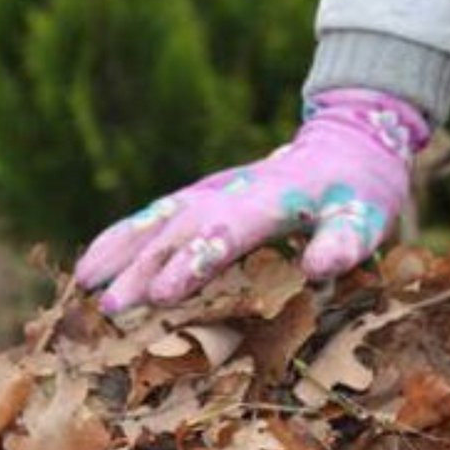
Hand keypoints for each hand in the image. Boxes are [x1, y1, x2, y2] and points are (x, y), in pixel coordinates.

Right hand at [75, 89, 428, 313]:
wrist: (344, 142)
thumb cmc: (357, 191)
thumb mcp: (365, 216)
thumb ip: (344, 241)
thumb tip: (322, 267)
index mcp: (272, 199)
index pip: (227, 232)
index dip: (193, 263)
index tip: (160, 294)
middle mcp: (230, 192)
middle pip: (181, 230)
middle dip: (142, 268)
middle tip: (111, 307)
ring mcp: (210, 191)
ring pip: (157, 220)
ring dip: (119, 250)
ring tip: (83, 284)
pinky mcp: (199, 196)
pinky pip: (154, 216)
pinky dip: (120, 237)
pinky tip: (90, 264)